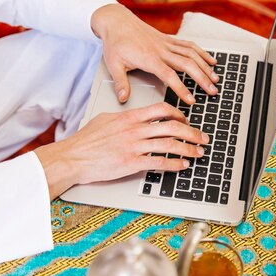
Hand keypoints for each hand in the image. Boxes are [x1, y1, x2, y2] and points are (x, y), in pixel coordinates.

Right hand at [34, 102, 208, 199]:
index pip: (162, 110)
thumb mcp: (105, 120)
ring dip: (188, 149)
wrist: (74, 157)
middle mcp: (135, 130)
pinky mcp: (132, 163)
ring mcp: (134, 146)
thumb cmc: (86, 141)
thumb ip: (123, 118)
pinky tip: (182, 166)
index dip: (179, 115)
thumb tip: (134, 117)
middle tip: (202, 138)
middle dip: (191, 133)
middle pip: (172, 127)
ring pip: (170, 144)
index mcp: (130, 117)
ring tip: (198, 153)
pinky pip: (159, 162)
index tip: (186, 121)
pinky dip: (175, 164)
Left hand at [91, 4, 218, 104]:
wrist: (117, 21)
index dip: (181, 89)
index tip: (191, 100)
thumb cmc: (115, 43)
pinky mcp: (168, 39)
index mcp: (149, 59)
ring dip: (205, 67)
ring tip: (215, 79)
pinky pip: (188, 45)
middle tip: (212, 92)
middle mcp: (161, 50)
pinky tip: (211, 60)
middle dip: (202, 79)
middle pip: (187, 65)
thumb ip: (120, 83)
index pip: (169, 76)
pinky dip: (202, 53)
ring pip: (191, 54)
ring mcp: (166, 43)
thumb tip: (123, 99)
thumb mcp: (113, 64)